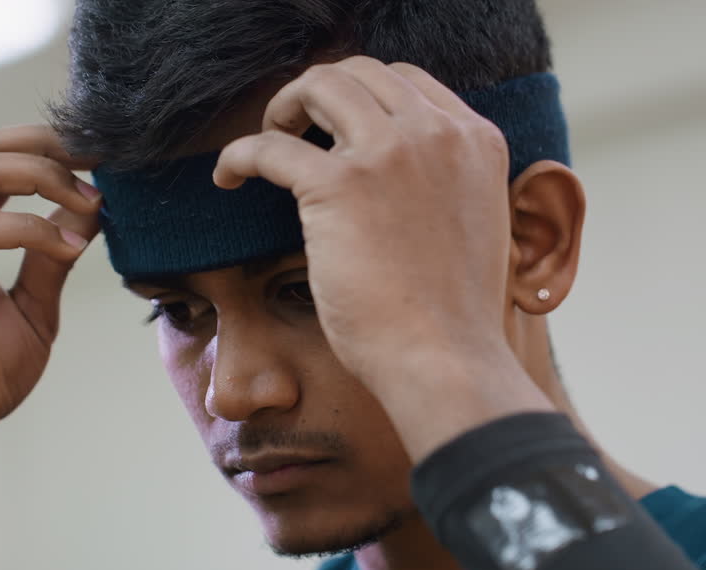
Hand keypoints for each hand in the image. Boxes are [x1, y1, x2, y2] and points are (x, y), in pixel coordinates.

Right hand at [0, 124, 99, 457]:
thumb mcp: (33, 308)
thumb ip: (53, 257)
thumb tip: (89, 207)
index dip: (44, 147)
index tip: (102, 156)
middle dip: (43, 146)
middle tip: (100, 160)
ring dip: (39, 177)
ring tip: (92, 199)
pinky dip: (25, 229)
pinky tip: (68, 248)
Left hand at [212, 56, 515, 393]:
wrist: (447, 360)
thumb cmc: (454, 315)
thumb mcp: (475, 224)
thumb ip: (447, 184)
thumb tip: (402, 178)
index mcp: (476, 140)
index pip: (408, 82)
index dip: (364, 96)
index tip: (337, 125)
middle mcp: (437, 133)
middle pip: (361, 73)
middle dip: (319, 94)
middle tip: (296, 128)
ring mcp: (389, 153)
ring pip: (319, 86)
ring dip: (283, 108)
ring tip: (268, 140)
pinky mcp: (339, 185)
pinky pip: (269, 146)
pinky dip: (240, 155)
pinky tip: (229, 177)